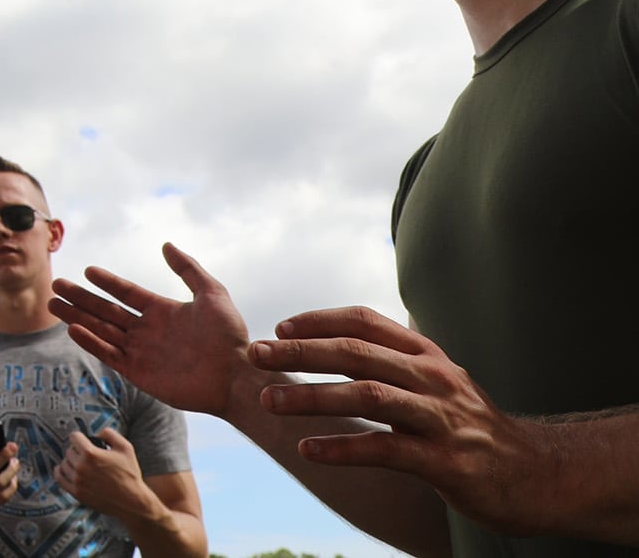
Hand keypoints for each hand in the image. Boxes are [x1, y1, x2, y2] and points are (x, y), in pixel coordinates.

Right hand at [49, 242, 257, 417]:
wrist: (236, 376)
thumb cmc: (229, 336)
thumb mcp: (212, 293)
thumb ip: (188, 269)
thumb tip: (166, 245)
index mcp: (162, 311)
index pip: (126, 293)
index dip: (107, 282)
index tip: (88, 271)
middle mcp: (147, 331)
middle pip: (106, 311)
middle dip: (80, 299)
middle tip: (56, 285)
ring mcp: (141, 353)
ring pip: (101, 330)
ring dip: (77, 318)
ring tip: (53, 305)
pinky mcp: (138, 374)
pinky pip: (109, 354)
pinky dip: (91, 342)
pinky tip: (73, 329)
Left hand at [55, 427, 150, 517]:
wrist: (132, 501)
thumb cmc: (130, 474)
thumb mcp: (125, 447)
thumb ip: (109, 433)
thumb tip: (96, 433)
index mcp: (91, 454)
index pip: (74, 437)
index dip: (80, 437)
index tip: (83, 440)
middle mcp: (81, 467)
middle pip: (69, 451)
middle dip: (77, 450)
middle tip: (86, 455)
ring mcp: (78, 481)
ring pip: (64, 464)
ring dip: (70, 461)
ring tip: (80, 463)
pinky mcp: (77, 493)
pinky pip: (60, 479)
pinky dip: (60, 472)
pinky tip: (65, 470)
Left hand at [253, 306, 546, 533]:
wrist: (539, 475)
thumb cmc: (473, 427)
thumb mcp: (437, 381)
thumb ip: (393, 361)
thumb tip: (337, 341)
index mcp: (426, 354)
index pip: (364, 321)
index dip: (318, 320)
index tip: (279, 328)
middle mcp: (432, 377)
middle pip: (355, 353)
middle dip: (299, 352)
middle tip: (256, 355)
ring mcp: (440, 418)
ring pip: (366, 396)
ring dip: (311, 396)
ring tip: (268, 401)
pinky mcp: (445, 461)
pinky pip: (385, 449)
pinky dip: (342, 447)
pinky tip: (308, 450)